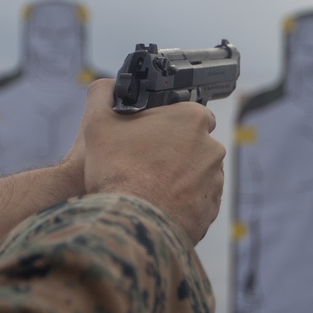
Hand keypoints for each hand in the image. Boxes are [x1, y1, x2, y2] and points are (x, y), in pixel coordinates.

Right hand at [79, 79, 225, 243]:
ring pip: (194, 173)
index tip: (147, 133)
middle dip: (171, 150)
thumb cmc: (117, 172)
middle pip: (191, 143)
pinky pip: (195, 201)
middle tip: (142, 161)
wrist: (131, 225)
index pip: (186, 111)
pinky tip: (155, 205)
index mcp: (192, 119)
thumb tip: (106, 86)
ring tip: (146, 186)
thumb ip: (102, 94)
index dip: (165, 121)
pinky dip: (179, 202)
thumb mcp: (98, 123)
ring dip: (176, 177)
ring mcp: (214, 182)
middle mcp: (212, 148)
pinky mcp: (210, 210)